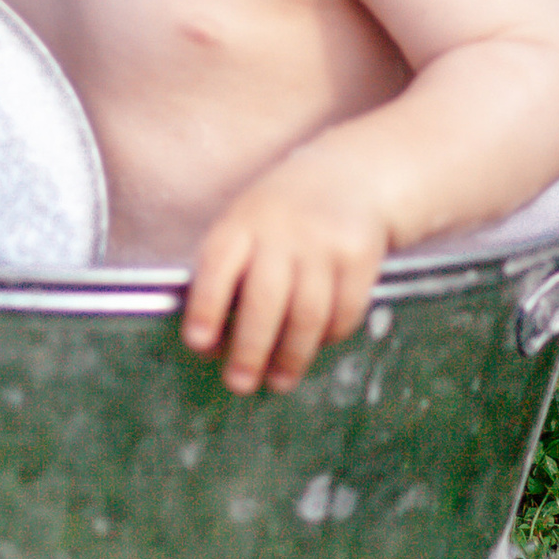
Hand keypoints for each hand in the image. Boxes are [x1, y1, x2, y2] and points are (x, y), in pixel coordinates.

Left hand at [180, 136, 390, 396]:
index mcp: (242, 222)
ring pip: (307, 315)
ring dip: (291, 357)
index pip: (218, 266)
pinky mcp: (360, 257)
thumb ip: (229, 273)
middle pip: (264, 300)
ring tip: (278, 381)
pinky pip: (344, 312)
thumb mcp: (246, 222)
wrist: (351, 175)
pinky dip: (329, 337)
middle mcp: (282, 230)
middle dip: (250, 349)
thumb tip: (211, 342)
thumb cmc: (282, 214)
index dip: (205, 307)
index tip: (197, 343)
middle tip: (239, 383)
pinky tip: (316, 345)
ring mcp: (324, 243)